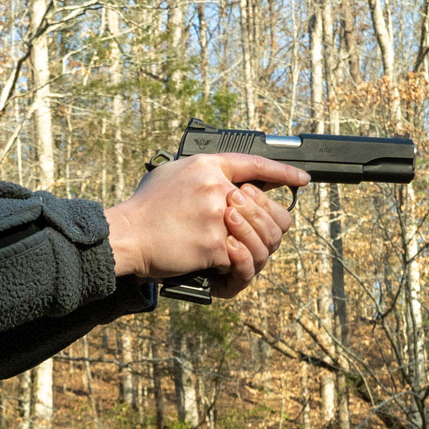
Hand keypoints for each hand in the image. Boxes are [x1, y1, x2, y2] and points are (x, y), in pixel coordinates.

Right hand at [102, 153, 306, 297]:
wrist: (126, 235)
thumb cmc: (145, 208)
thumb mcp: (173, 173)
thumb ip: (206, 174)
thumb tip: (234, 182)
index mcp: (208, 166)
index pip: (256, 164)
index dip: (283, 172)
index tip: (301, 179)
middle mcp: (217, 188)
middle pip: (267, 207)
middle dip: (267, 224)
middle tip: (259, 233)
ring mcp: (218, 217)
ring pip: (259, 236)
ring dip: (251, 248)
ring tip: (237, 252)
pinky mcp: (215, 245)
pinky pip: (239, 258)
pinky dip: (228, 265)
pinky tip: (215, 263)